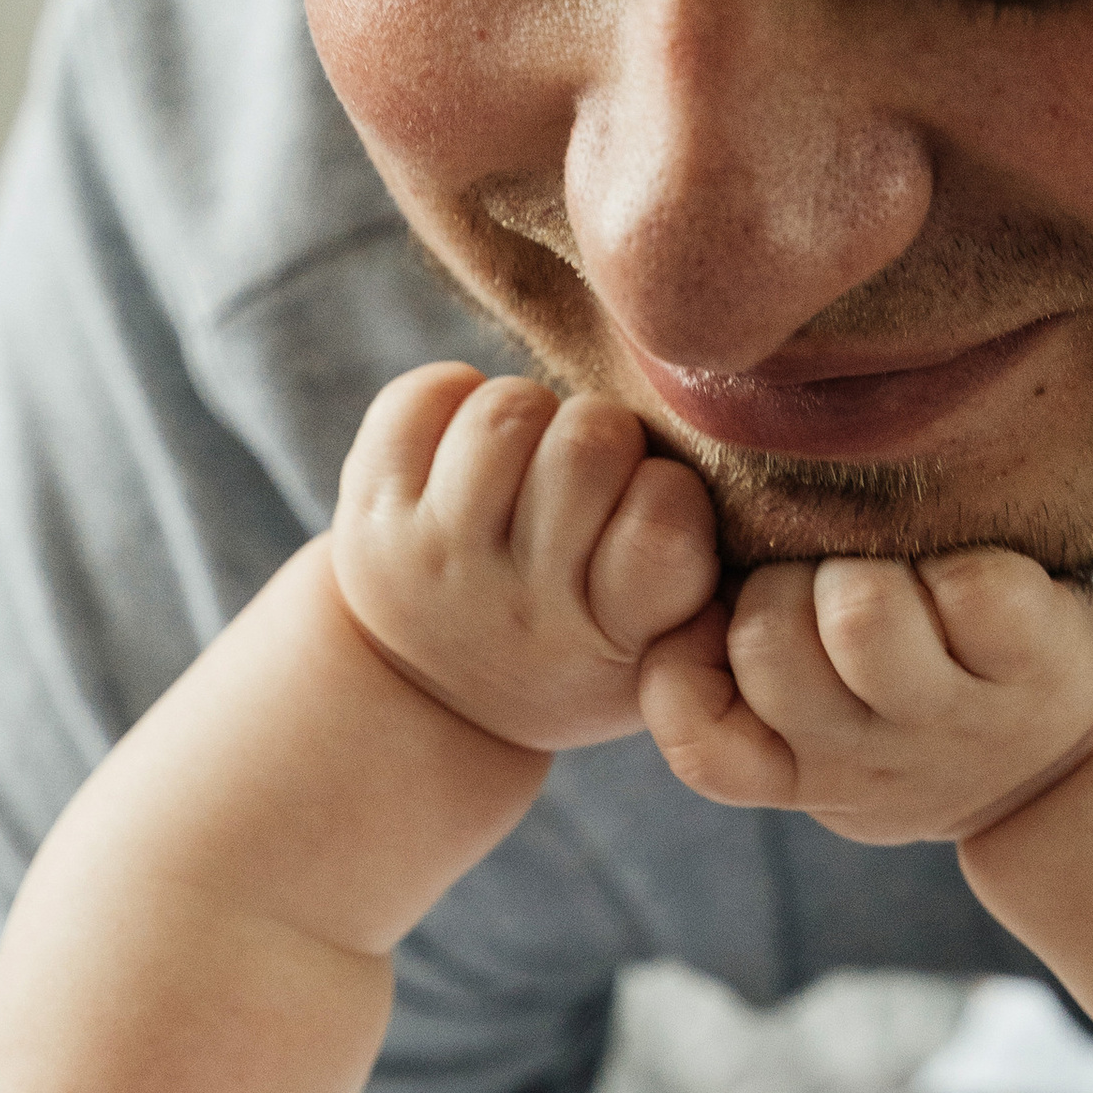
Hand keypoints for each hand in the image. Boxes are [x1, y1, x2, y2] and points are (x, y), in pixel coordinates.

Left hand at [332, 364, 720, 751]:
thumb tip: (722, 438)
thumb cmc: (588, 641)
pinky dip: (452, 394)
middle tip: (592, 474)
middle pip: (588, 442)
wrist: (441, 698)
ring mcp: (436, 560)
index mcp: (614, 637)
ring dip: (533, 412)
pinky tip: (466, 443)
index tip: (651, 511)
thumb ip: (702, 563)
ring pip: (508, 410)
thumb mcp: (664, 641)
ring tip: (531, 456)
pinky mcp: (370, 518)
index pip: (664, 524)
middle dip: (605, 435)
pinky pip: (421, 397)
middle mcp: (516, 606)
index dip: (669, 492)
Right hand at [636, 551, 1092, 843]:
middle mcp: (875, 760)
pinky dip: (968, 561)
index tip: (715, 621)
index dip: (681, 666)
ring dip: (869, 564)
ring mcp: (960, 718)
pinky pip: (974, 588)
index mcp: (802, 772)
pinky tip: (976, 572)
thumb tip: (660, 531)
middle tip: (824, 581)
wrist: (1091, 756)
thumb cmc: (921, 696)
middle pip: (771, 645)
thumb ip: (747, 664)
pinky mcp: (1042, 664)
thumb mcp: (824, 723)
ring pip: (867, 616)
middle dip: (782, 585)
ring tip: (895, 571)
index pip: (699, 742)